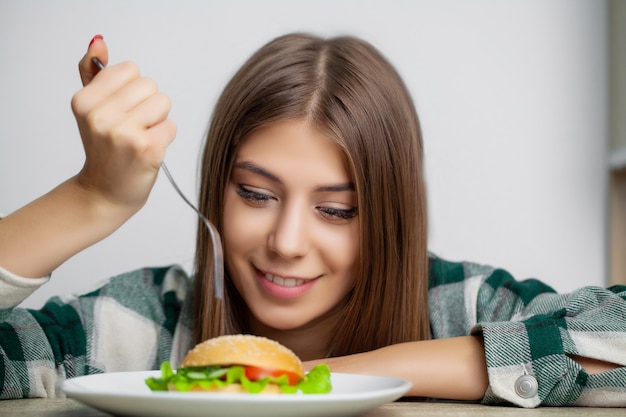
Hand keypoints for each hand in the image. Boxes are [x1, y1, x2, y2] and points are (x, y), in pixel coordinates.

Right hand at [71, 36, 175, 211]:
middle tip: (132, 128)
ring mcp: (123, 134)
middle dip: (148, 105)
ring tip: (141, 137)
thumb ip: (93, 72)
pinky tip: (149, 150)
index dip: (132, 90)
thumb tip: (99, 42)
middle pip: (150, 85)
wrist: (105, 192)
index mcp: (84, 101)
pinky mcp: (146, 149)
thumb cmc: (104, 148)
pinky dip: (165, 137)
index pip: (130, 69)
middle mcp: (100, 116)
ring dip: (158, 120)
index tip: (120, 112)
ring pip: (163, 103)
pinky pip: (171, 126)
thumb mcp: (90, 108)